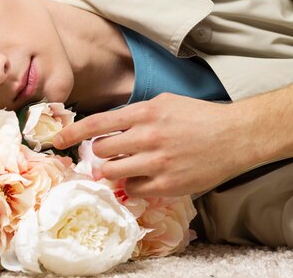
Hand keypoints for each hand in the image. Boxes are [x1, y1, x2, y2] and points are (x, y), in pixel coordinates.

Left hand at [53, 93, 252, 196]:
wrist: (237, 136)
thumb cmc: (199, 117)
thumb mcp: (164, 102)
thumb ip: (134, 114)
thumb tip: (106, 128)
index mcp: (146, 112)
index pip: (97, 123)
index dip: (72, 133)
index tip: (56, 140)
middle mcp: (148, 136)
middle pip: (101, 150)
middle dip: (101, 152)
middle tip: (114, 151)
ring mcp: (157, 162)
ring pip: (112, 171)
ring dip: (113, 169)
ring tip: (129, 163)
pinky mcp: (168, 184)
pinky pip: (132, 189)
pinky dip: (133, 184)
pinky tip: (147, 175)